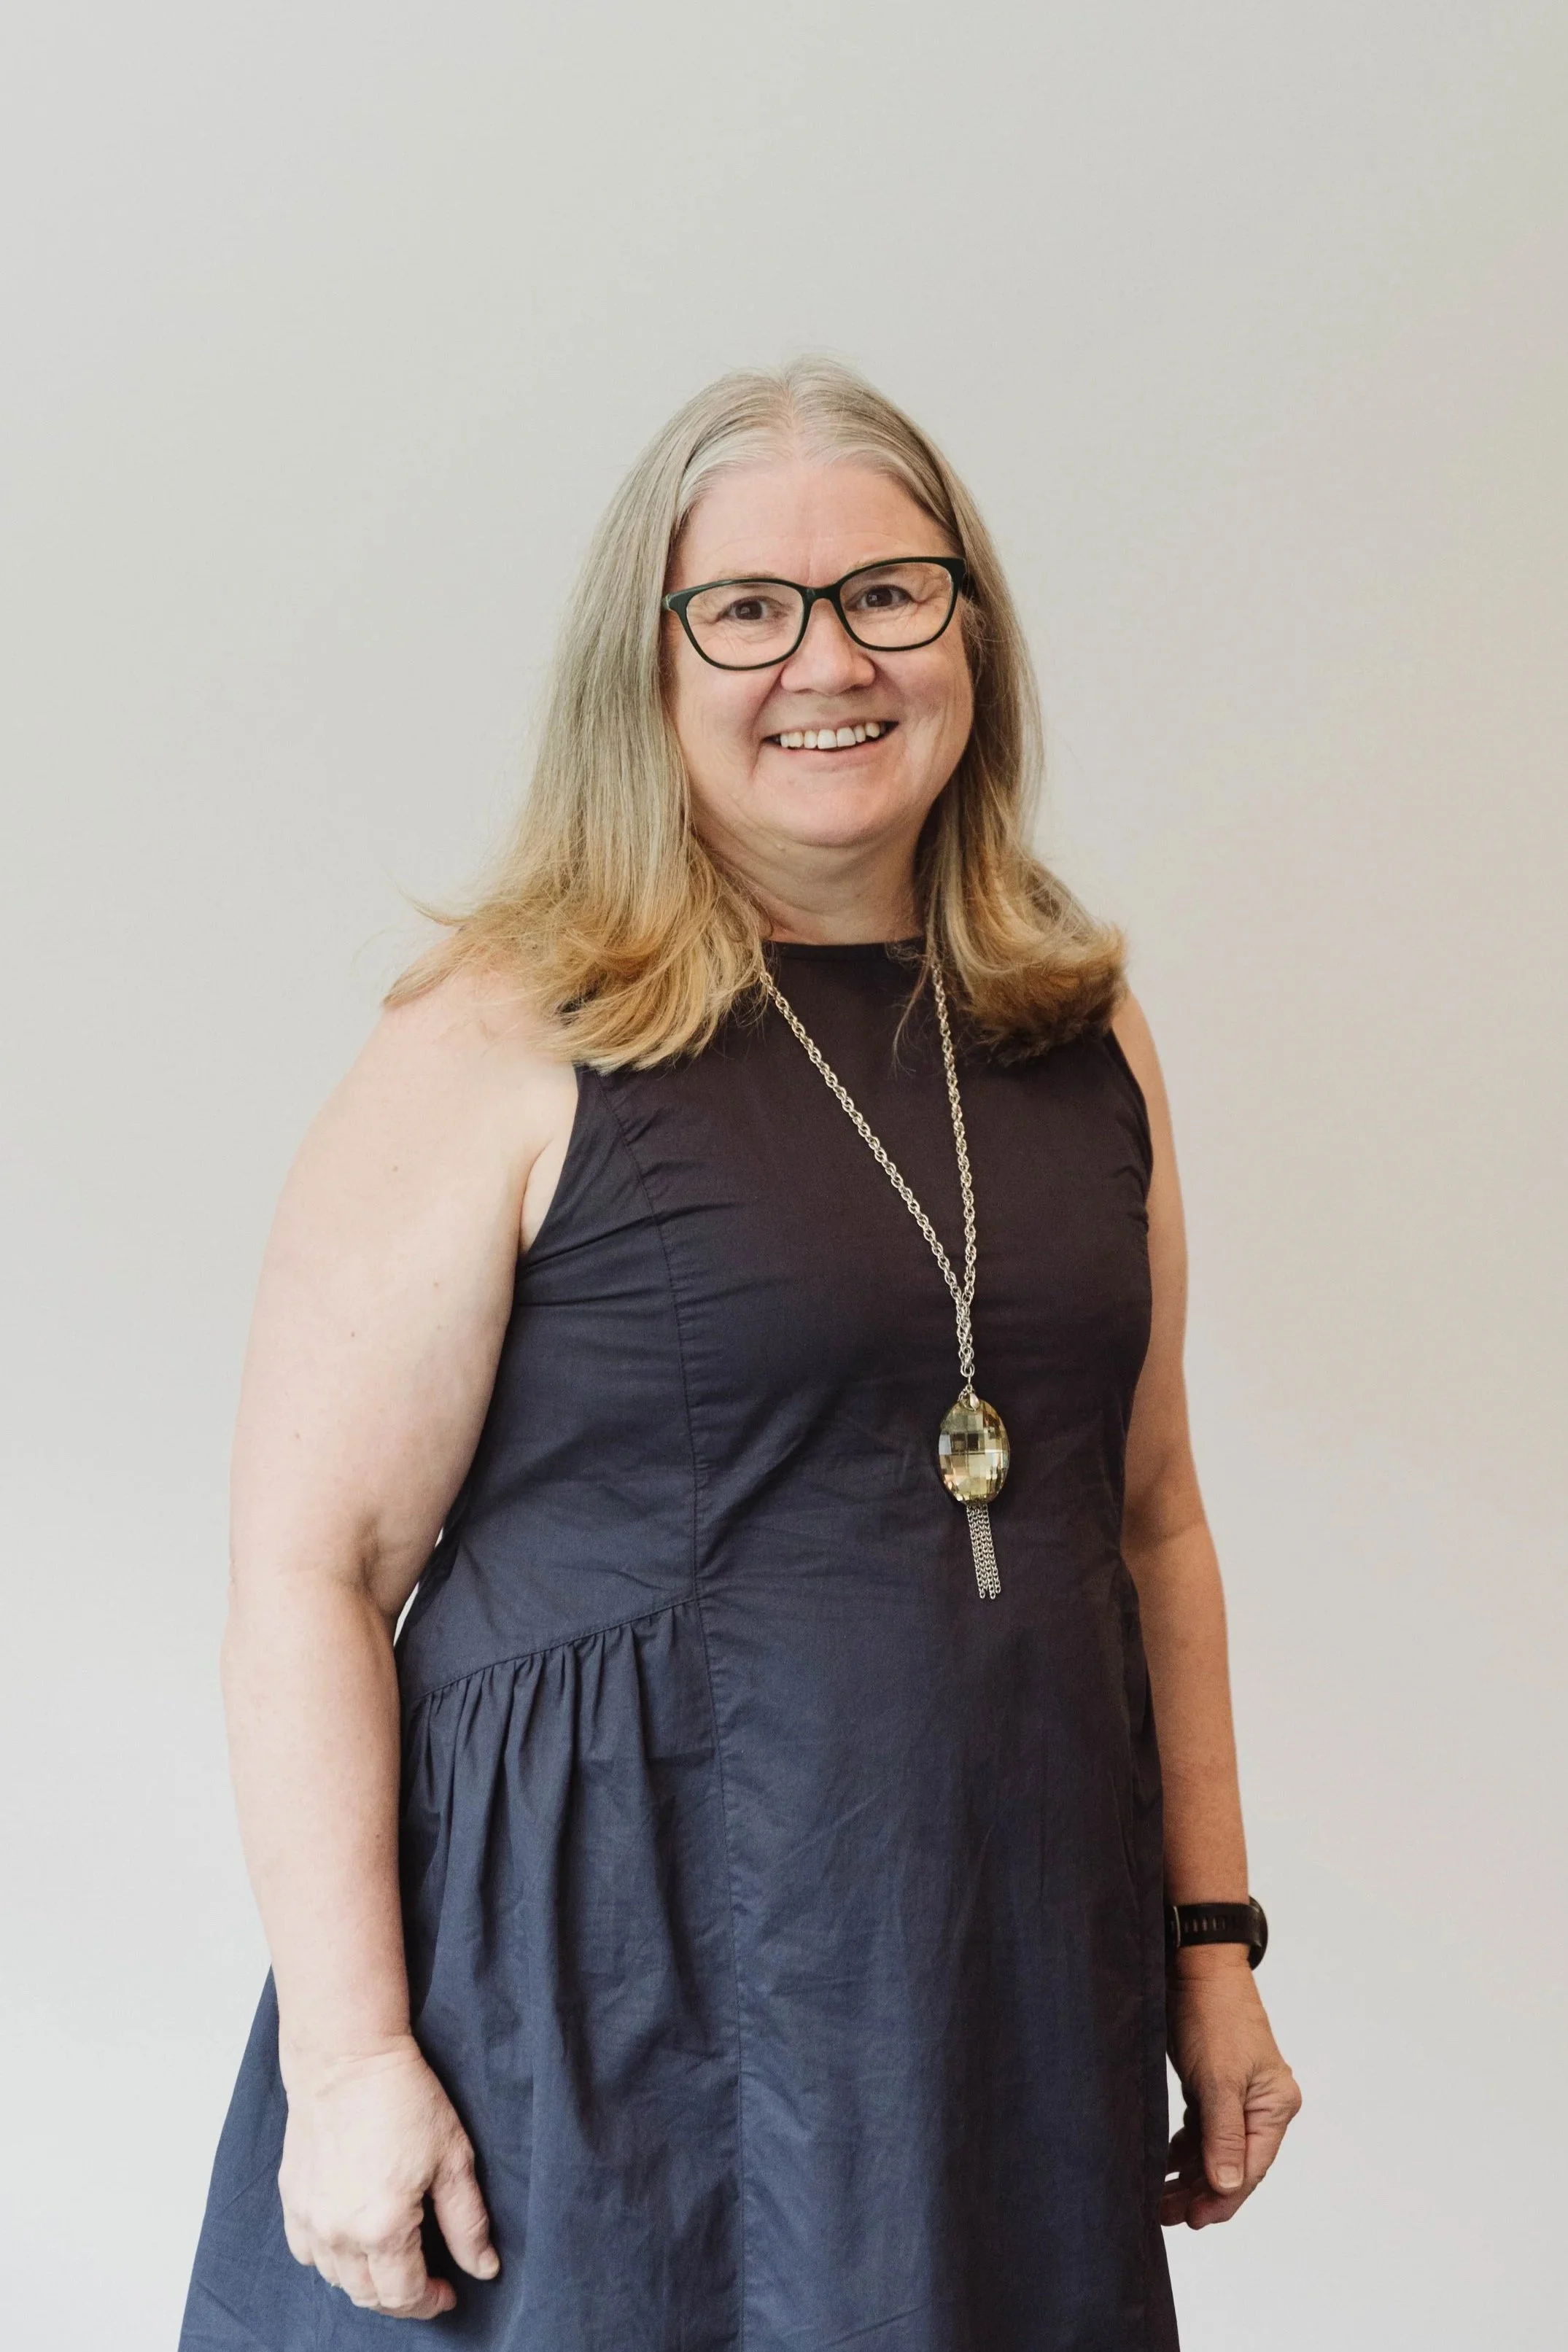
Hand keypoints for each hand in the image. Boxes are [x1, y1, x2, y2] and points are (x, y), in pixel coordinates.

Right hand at [278, 2034, 499, 2318]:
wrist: (346, 2058)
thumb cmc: (403, 2098)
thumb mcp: (453, 2158)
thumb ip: (467, 2223)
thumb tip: (484, 2269)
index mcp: (382, 2228)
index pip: (404, 2295)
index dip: (430, 2301)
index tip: (448, 2291)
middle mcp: (338, 2233)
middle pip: (368, 2296)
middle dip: (401, 2297)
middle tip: (426, 2280)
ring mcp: (309, 2219)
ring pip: (336, 2280)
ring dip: (366, 2281)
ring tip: (394, 2259)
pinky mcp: (291, 2200)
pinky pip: (307, 2253)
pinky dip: (332, 2259)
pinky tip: (353, 2239)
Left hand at [1162, 1955, 1300, 2228]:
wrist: (1195, 1965)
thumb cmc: (1213, 2015)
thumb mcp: (1219, 2079)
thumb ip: (1224, 2136)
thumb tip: (1228, 2187)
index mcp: (1275, 2105)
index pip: (1252, 2167)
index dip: (1222, 2198)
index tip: (1192, 2219)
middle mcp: (1261, 2104)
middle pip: (1235, 2164)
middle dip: (1202, 2192)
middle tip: (1167, 2213)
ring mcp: (1238, 2096)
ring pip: (1216, 2150)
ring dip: (1190, 2175)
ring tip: (1160, 2198)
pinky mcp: (1214, 2086)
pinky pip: (1203, 2131)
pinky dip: (1185, 2149)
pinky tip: (1165, 2165)